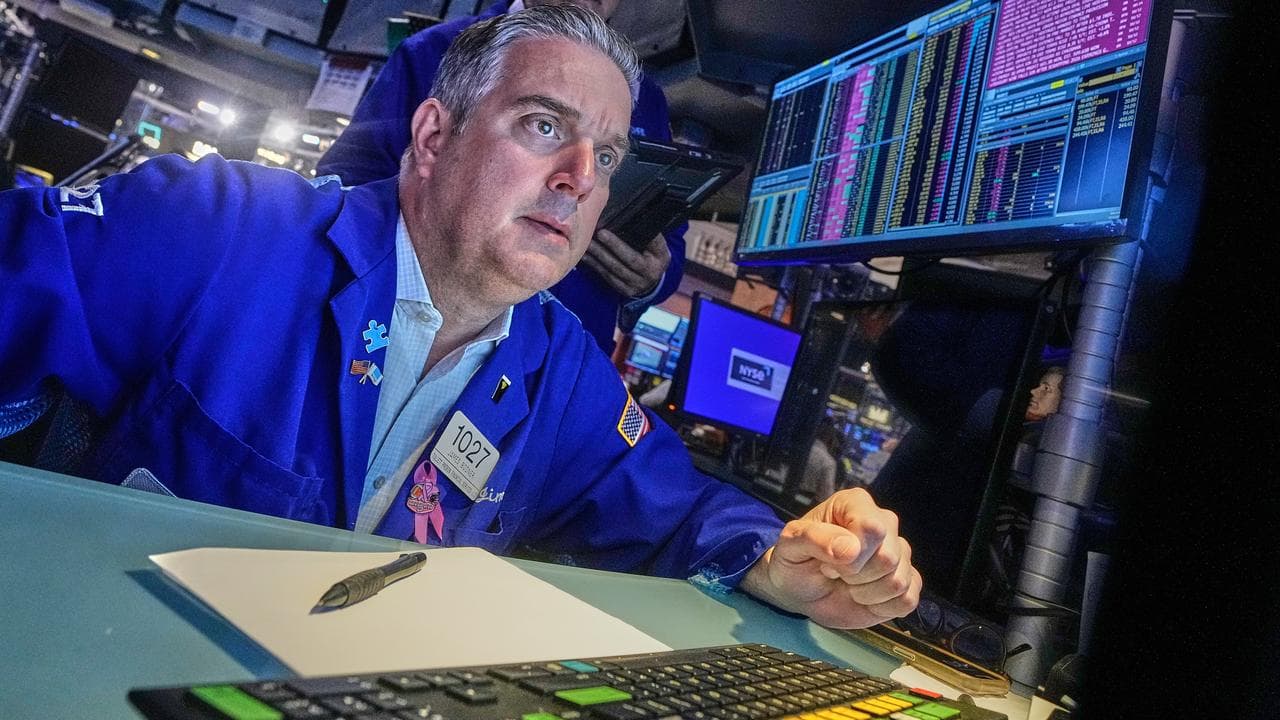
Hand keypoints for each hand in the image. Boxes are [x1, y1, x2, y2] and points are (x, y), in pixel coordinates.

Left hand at [578, 229, 670, 298]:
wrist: (651, 281)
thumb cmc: (650, 255)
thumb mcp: (655, 246)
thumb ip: (647, 234)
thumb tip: (630, 214)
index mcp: (661, 257)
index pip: (654, 243)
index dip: (642, 234)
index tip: (626, 223)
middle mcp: (652, 273)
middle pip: (631, 259)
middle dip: (614, 245)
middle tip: (600, 232)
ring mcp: (638, 284)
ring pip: (616, 268)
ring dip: (599, 255)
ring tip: (587, 242)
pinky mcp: (626, 290)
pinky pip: (608, 276)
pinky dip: (595, 265)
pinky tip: (586, 256)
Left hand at [740, 487, 920, 628]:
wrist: (800, 591)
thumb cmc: (795, 561)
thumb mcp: (791, 546)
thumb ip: (814, 539)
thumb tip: (851, 549)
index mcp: (856, 504)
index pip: (873, 529)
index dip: (850, 555)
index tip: (827, 560)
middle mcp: (884, 523)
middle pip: (888, 558)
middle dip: (855, 576)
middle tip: (836, 573)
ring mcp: (899, 553)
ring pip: (898, 581)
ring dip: (866, 593)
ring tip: (848, 584)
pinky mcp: (907, 582)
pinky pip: (908, 600)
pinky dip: (881, 608)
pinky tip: (865, 598)